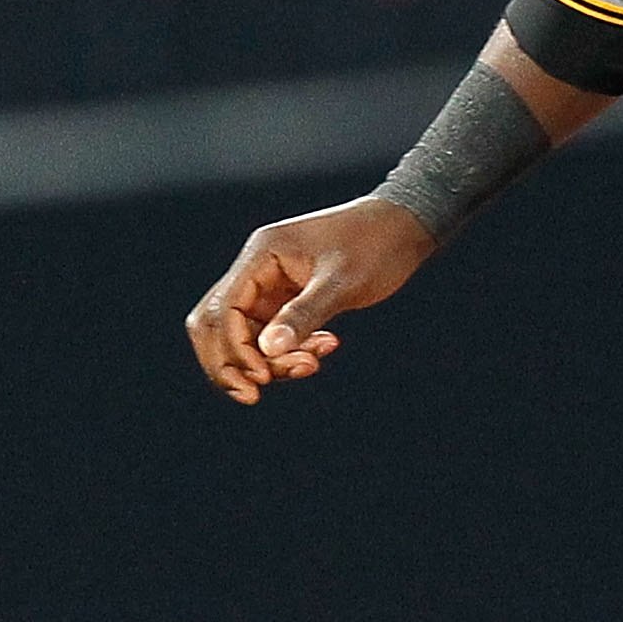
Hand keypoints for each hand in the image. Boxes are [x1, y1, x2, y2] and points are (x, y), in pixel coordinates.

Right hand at [185, 196, 437, 404]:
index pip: (222, 309)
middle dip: (234, 363)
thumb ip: (304, 315)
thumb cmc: (376, 244)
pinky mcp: (289, 300)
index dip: (233, 350)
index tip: (262, 378)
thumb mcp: (342, 282)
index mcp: (262, 255)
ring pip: (246, 335)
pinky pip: (273, 335)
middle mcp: (258, 270)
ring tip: (312, 364)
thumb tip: (268, 350)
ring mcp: (271, 286)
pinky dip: (290, 351)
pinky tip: (326, 347)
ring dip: (269, 360)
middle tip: (258, 394)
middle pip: (217, 325)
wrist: (405, 228)